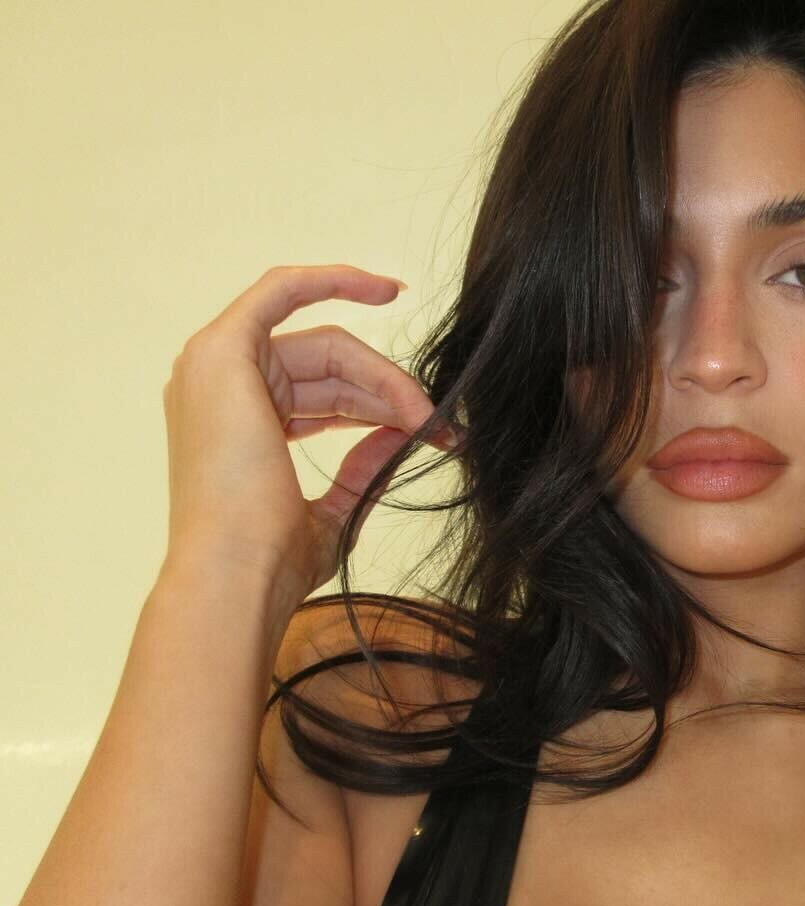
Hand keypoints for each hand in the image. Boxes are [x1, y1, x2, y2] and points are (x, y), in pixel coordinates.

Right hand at [160, 264, 454, 602]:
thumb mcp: (333, 513)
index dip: (379, 403)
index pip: (323, 397)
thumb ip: (362, 470)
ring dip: (384, 378)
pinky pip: (282, 290)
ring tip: (427, 416)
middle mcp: (218, 392)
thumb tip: (402, 432)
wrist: (237, 575)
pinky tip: (383, 290)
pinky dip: (332, 281)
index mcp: (237, 428)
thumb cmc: (272, 561)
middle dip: (391, 394)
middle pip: (330, 369)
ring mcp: (214, 368)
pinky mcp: (222, 351)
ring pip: (327, 346)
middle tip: (439, 428)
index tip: (428, 418)